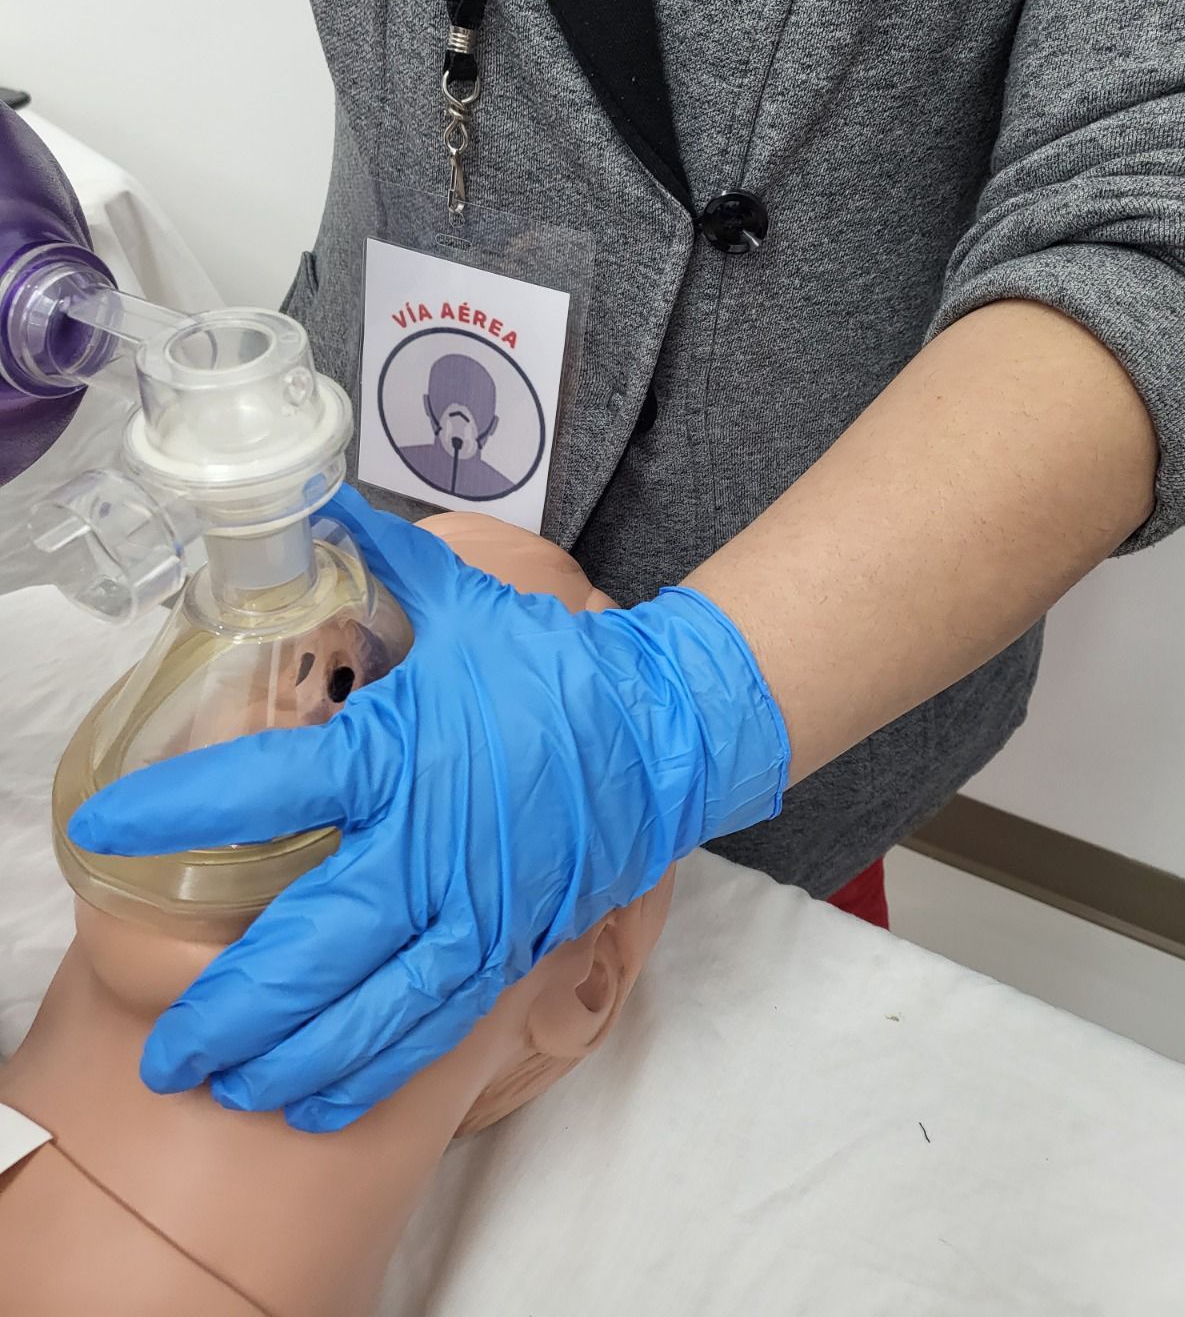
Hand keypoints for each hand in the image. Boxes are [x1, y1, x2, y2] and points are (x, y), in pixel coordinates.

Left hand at [68, 487, 787, 1131]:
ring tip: (228, 1086)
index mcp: (398, 753)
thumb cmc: (556, 669)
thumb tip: (317, 498)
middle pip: (308, 948)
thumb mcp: (467, 600)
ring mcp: (471, 911)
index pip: (268, 786)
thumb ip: (382, 554)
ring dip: (289, 1059)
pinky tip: (319, 1101)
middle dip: (229, 1009)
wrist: (664, 730)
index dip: (179, 810)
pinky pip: (429, 1028)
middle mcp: (426, 847)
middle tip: (167, 1049)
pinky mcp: (507, 948)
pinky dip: (369, 1072)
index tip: (105, 831)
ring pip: (367, 1012)